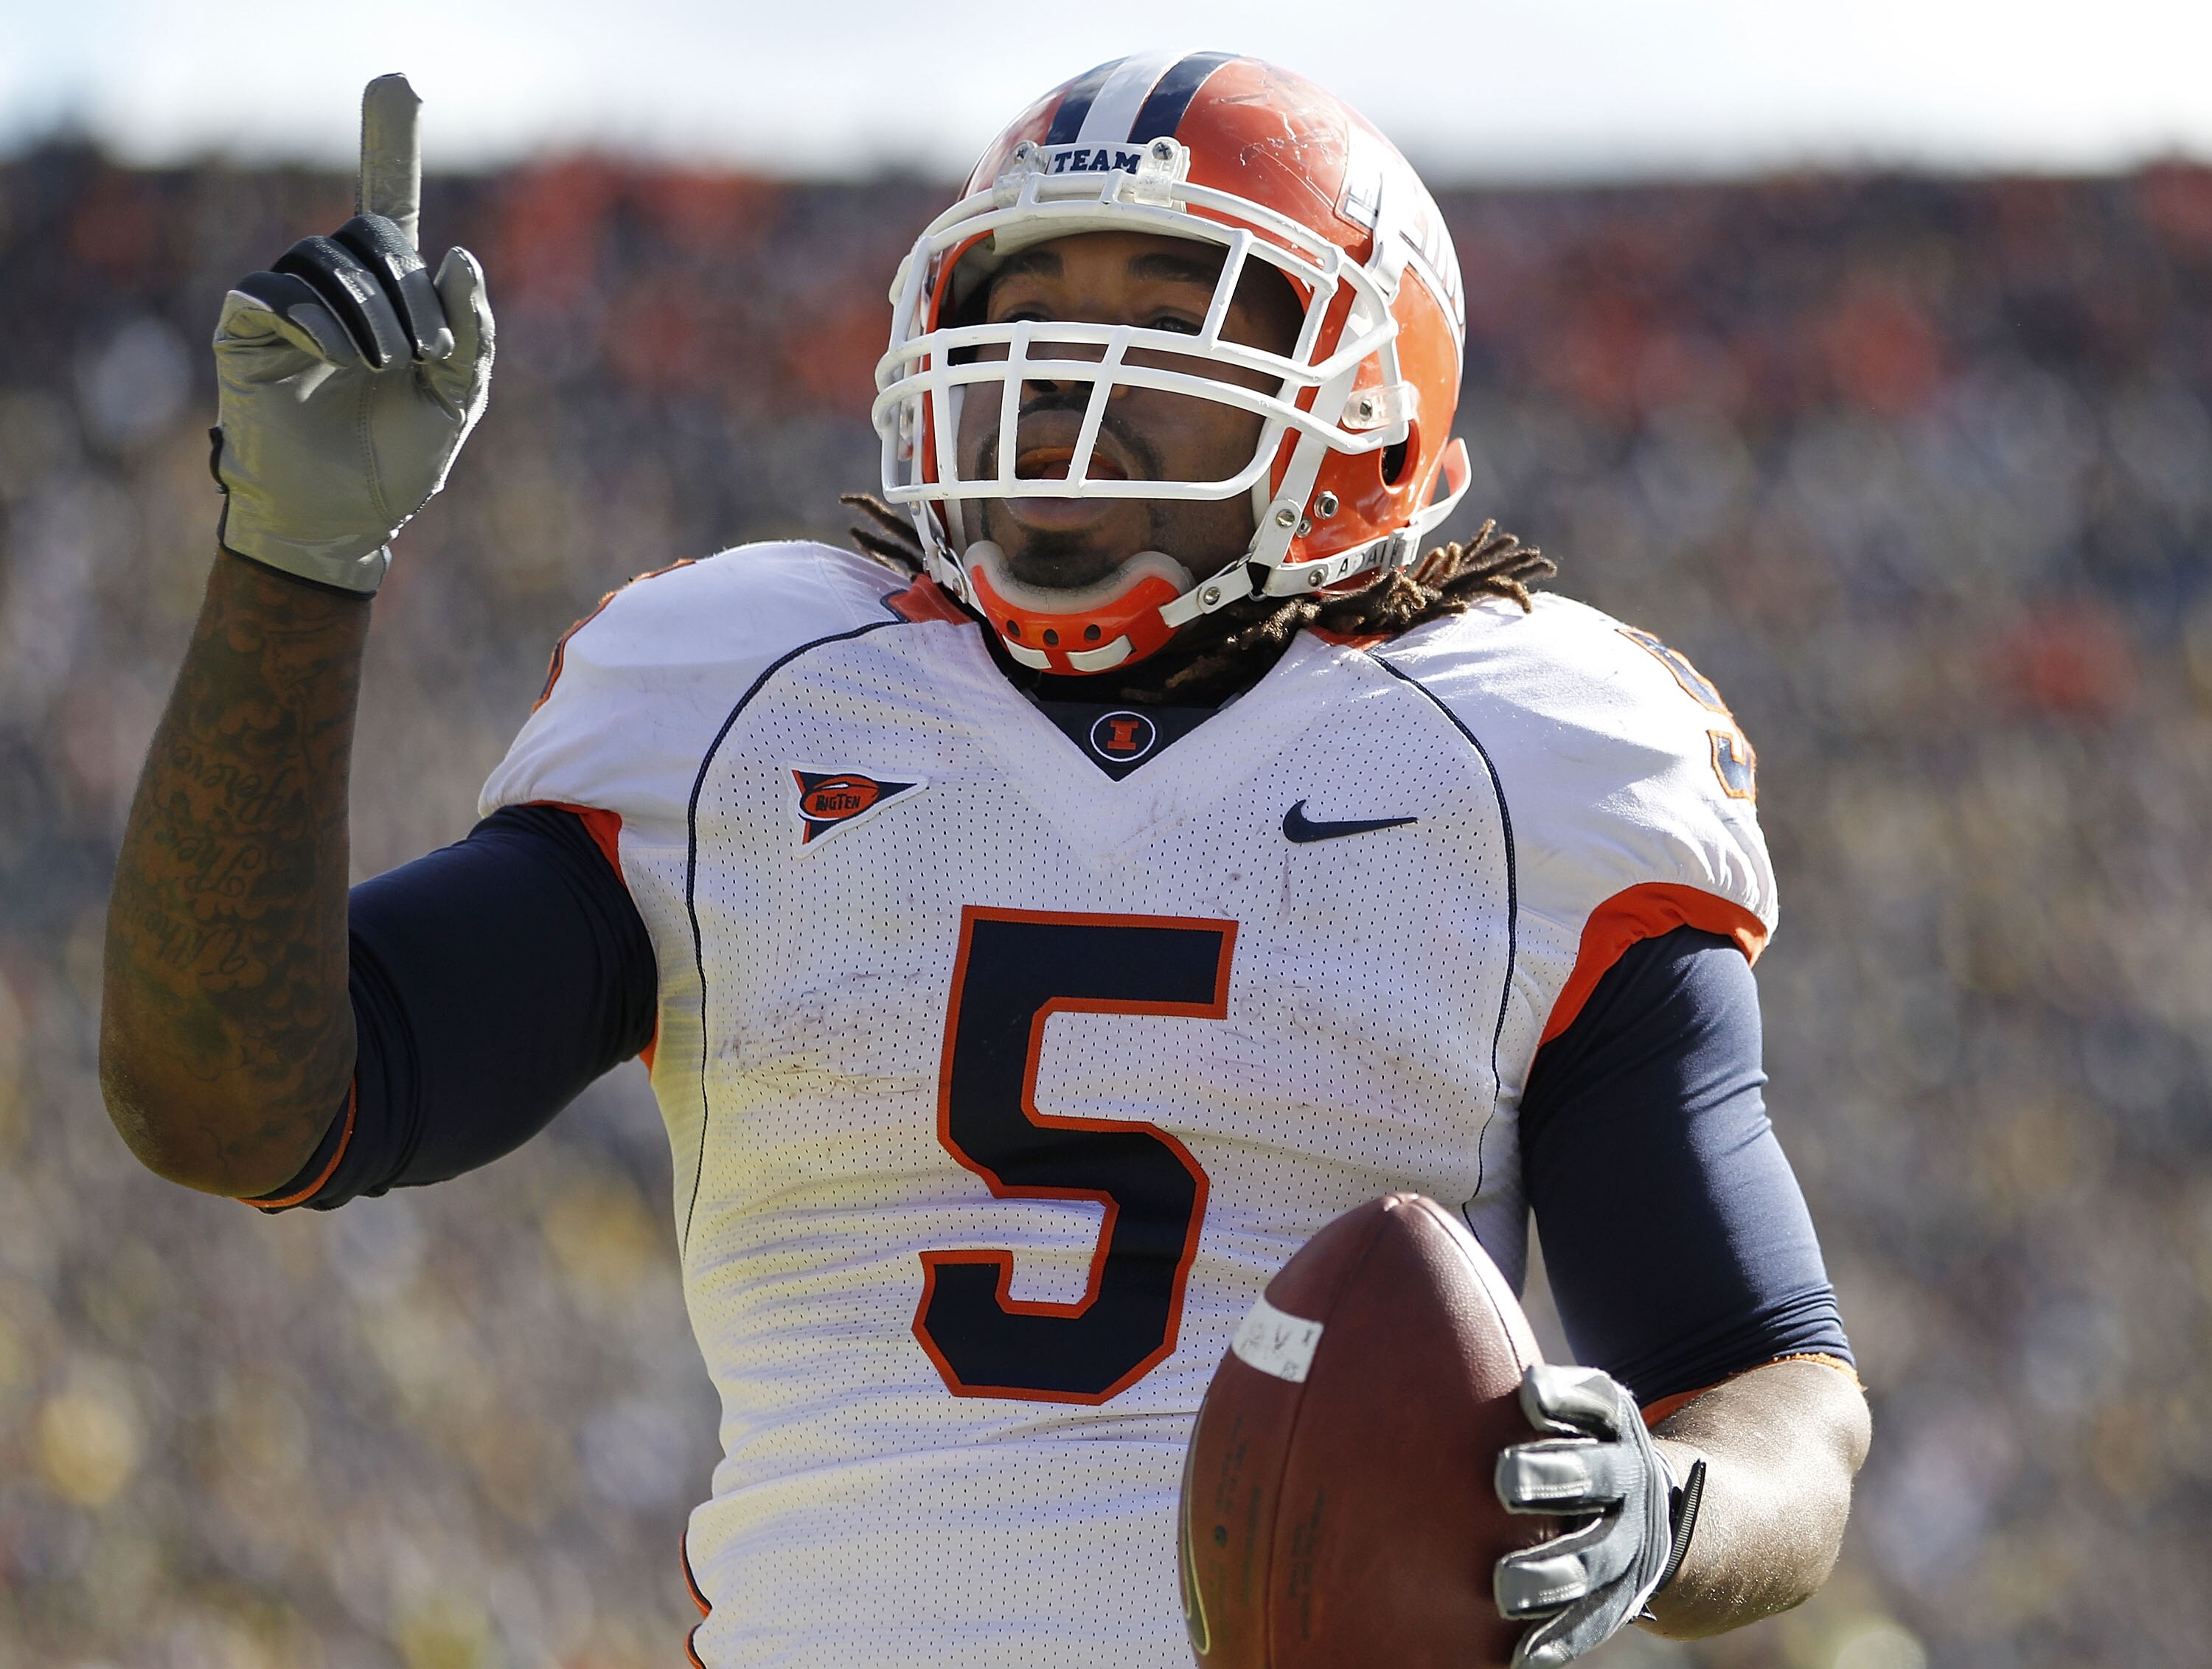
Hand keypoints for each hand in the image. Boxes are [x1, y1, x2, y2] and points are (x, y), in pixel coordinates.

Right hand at [210, 73, 492, 593]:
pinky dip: (314, 319)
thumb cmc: (401, 461)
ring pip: (323, 260)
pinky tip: (339, 359)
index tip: (396, 83)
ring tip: (385, 367)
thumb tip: (458, 256)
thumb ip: (471, 331)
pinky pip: (271, 290)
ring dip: (369, 312)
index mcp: (391, 298)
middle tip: (424, 348)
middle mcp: (336, 290)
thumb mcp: (460, 397)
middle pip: (367, 233)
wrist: (347, 519)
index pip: (389, 207)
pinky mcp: (245, 330)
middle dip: (405, 286)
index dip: (390, 146)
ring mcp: (287, 306)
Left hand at [1493, 1364, 1703, 1667]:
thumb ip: (1526, 1391)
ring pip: (1597, 1556)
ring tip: (1504, 1588)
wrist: (1661, 1509)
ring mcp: (1630, 1540)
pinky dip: (1561, 1635)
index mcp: (1612, 1423)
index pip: (1594, 1402)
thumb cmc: (1574, 1443)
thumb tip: (1417, 1333)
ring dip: (1552, 1572)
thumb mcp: (1571, 1408)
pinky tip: (1522, 1655)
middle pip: (1597, 1474)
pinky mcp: (1624, 1594)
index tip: (1529, 1393)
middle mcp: (1628, 1478)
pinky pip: (1596, 1618)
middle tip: (1504, 1482)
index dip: (1566, 1396)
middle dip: (1554, 1477)